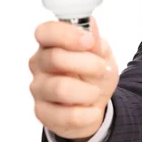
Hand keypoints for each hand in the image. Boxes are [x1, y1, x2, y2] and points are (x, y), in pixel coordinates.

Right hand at [28, 17, 118, 141]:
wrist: (95, 105)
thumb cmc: (94, 74)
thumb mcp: (102, 55)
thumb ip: (96, 42)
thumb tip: (90, 26)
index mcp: (51, 44)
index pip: (45, 32)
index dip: (67, 34)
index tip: (89, 41)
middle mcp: (39, 64)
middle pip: (55, 58)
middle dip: (88, 64)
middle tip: (101, 68)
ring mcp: (38, 89)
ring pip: (60, 88)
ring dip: (88, 91)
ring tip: (95, 92)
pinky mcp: (43, 113)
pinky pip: (67, 116)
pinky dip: (88, 114)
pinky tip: (92, 110)